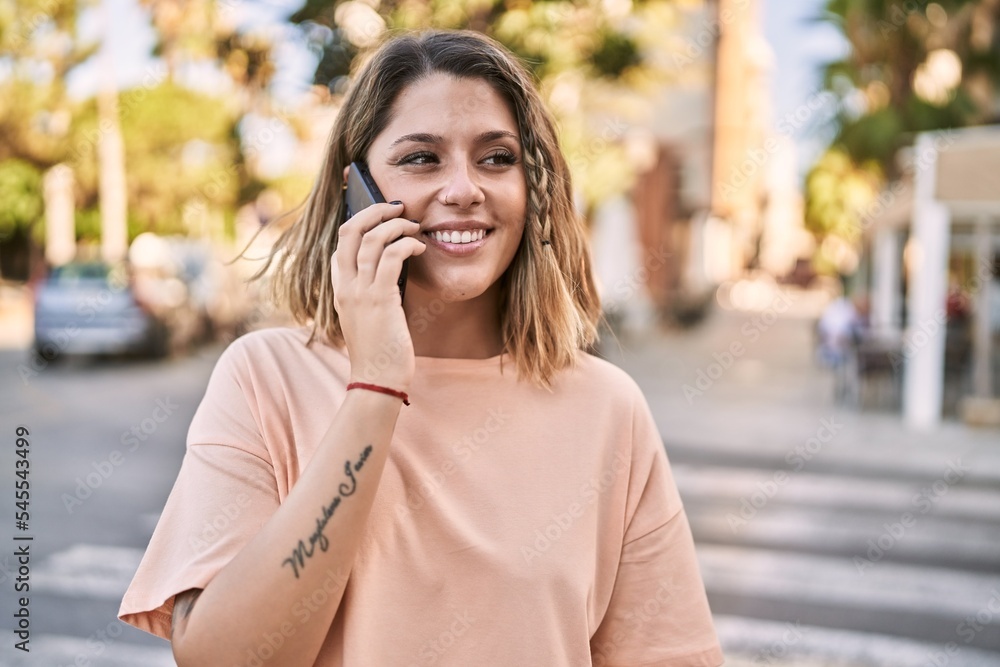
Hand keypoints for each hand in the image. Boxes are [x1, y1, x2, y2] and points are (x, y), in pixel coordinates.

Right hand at [331, 202, 425, 392]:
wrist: (377, 381)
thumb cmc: (379, 353)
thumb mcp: (369, 318)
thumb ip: (373, 293)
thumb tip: (394, 268)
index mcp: (340, 291)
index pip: (340, 246)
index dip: (358, 223)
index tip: (380, 216)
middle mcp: (345, 287)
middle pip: (349, 231)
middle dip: (373, 212)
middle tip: (397, 208)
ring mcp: (360, 292)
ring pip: (372, 239)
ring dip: (397, 225)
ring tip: (414, 226)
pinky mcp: (380, 299)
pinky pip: (391, 256)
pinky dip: (407, 244)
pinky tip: (420, 248)